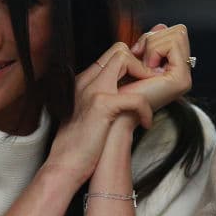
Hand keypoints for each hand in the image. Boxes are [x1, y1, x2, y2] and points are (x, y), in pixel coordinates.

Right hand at [42, 44, 154, 183]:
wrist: (64, 166)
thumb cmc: (80, 146)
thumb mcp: (92, 116)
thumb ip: (105, 101)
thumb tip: (128, 97)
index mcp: (84, 82)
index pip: (112, 55)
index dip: (132, 64)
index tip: (144, 84)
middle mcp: (86, 81)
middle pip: (119, 49)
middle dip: (141, 64)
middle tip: (150, 87)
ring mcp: (92, 90)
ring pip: (125, 59)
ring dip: (144, 76)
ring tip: (149, 100)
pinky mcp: (101, 105)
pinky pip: (135, 97)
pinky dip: (146, 110)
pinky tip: (145, 123)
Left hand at [122, 23, 193, 110]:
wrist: (116, 109)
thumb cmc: (120, 86)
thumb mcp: (137, 57)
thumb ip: (150, 42)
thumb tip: (161, 25)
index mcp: (174, 67)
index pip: (175, 33)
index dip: (153, 37)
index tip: (137, 53)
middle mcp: (183, 72)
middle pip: (179, 32)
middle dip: (154, 39)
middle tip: (141, 59)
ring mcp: (184, 77)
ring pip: (178, 34)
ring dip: (153, 45)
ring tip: (144, 66)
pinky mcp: (181, 79)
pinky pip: (172, 44)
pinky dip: (155, 50)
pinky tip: (147, 68)